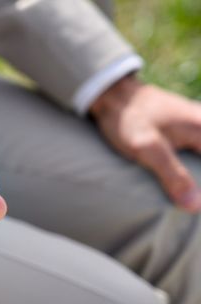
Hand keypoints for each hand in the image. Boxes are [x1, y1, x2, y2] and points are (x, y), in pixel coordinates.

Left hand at [90, 75, 200, 211]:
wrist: (112, 95)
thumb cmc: (128, 120)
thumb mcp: (147, 149)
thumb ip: (172, 176)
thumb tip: (195, 206)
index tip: (196, 204)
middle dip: (200, 185)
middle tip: (189, 203)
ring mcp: (198, 123)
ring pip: (200, 155)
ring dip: (195, 176)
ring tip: (188, 197)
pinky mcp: (187, 126)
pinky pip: (197, 149)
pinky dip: (193, 163)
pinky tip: (182, 180)